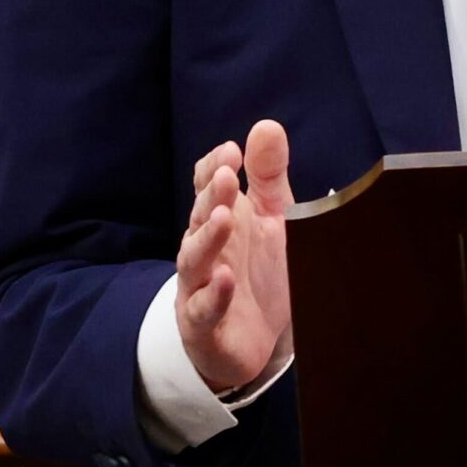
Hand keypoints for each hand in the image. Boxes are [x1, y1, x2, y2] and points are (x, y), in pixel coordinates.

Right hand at [175, 119, 292, 392]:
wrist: (256, 341)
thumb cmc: (260, 272)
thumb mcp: (272, 219)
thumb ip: (268, 176)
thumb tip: (266, 125)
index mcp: (223, 219)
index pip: (207, 187)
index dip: (214, 169)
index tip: (231, 152)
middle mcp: (206, 250)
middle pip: (199, 219)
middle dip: (211, 198)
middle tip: (227, 177)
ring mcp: (200, 287)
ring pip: (194, 261)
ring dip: (207, 239)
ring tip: (224, 219)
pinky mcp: (204, 326)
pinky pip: (203, 310)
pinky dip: (213, 295)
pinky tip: (224, 279)